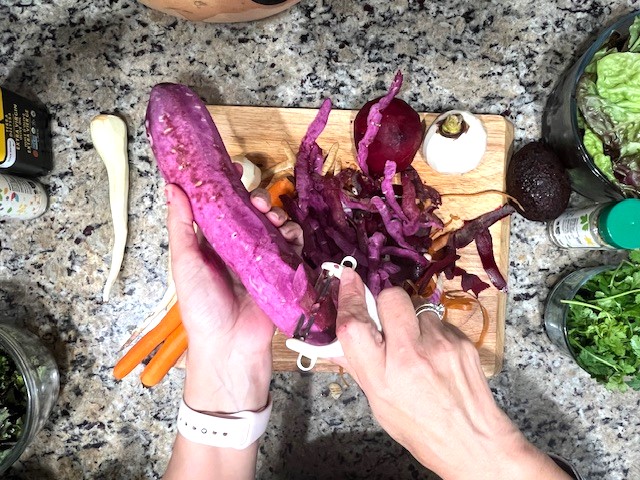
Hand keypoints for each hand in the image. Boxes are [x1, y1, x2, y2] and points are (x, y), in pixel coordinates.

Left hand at [165, 184, 301, 413]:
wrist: (229, 344)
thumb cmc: (201, 307)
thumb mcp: (185, 263)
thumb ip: (180, 225)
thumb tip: (172, 187)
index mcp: (212, 244)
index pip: (223, 208)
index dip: (230, 188)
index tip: (236, 170)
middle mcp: (238, 248)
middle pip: (252, 213)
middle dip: (258, 200)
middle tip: (257, 201)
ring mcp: (262, 259)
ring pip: (274, 225)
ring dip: (276, 214)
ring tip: (272, 217)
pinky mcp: (281, 271)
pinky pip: (292, 245)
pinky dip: (293, 234)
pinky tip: (288, 234)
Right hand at [332, 268, 570, 479]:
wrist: (473, 442)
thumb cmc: (419, 427)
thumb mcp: (379, 404)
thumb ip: (358, 367)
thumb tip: (333, 343)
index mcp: (381, 376)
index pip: (355, 324)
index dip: (349, 296)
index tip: (348, 278)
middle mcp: (410, 356)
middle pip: (391, 298)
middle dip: (386, 301)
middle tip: (389, 319)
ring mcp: (440, 345)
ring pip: (418, 308)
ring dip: (413, 320)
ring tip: (419, 348)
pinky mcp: (462, 341)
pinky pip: (439, 322)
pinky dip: (433, 333)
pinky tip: (437, 356)